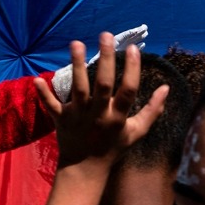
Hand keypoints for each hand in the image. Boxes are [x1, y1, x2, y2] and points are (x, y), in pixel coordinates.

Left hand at [35, 31, 166, 169]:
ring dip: (77, 66)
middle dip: (105, 60)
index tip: (132, 48)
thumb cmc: (113, 147)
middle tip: (105, 35)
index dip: (132, 69)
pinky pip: (51, 105)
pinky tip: (37, 79)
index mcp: (118, 117)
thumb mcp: (136, 132)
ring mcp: (78, 116)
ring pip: (78, 89)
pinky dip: (44, 94)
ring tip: (77, 43)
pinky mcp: (61, 119)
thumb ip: (152, 110)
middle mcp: (99, 115)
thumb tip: (167, 87)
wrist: (86, 169)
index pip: (129, 91)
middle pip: (103, 85)